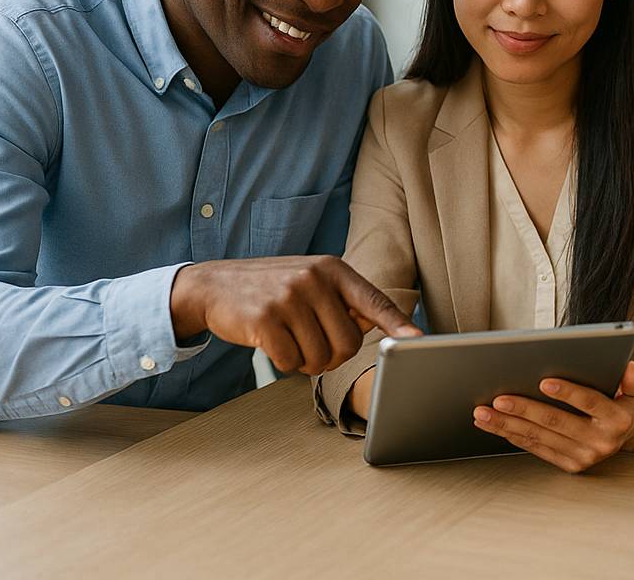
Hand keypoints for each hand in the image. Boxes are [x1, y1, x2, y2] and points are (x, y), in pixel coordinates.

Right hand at [169, 256, 421, 374]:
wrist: (215, 285)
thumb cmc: (273, 289)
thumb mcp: (311, 281)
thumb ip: (343, 300)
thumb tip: (376, 326)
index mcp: (333, 269)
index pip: (374, 301)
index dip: (397, 325)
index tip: (418, 342)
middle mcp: (314, 279)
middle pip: (349, 342)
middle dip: (334, 357)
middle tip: (315, 349)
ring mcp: (289, 297)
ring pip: (320, 356)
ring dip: (308, 363)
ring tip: (293, 344)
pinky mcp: (264, 319)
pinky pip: (291, 362)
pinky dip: (285, 364)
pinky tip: (273, 346)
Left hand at [472, 361, 633, 473]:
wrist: (629, 434)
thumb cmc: (625, 404)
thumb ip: (632, 378)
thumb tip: (628, 367)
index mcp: (618, 420)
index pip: (590, 402)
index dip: (567, 392)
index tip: (543, 381)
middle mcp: (601, 442)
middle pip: (556, 422)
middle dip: (524, 410)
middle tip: (498, 399)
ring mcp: (584, 457)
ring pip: (540, 437)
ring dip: (508, 425)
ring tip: (484, 413)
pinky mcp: (570, 465)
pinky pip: (537, 449)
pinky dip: (514, 436)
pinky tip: (497, 426)